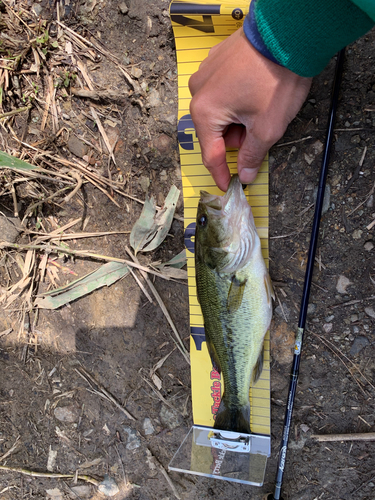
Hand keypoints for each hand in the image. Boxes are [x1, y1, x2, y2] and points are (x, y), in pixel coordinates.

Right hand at [189, 28, 311, 190]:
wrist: (287, 35)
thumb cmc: (276, 78)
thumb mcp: (267, 128)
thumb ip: (252, 155)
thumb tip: (245, 173)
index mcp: (205, 112)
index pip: (210, 154)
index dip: (221, 173)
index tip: (227, 185)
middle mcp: (198, 92)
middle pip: (214, 132)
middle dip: (235, 139)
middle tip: (257, 133)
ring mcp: (205, 74)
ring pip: (218, 112)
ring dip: (236, 119)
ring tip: (258, 108)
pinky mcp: (215, 62)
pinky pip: (220, 92)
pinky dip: (235, 100)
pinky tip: (253, 93)